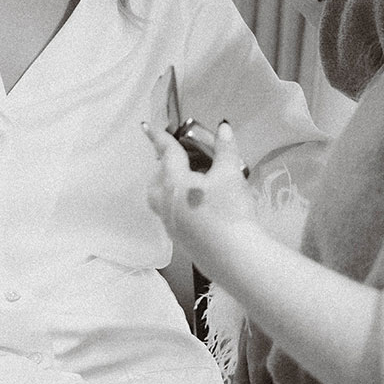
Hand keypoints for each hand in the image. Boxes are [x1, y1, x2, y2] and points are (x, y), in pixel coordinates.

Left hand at [146, 119, 255, 242]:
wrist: (235, 257)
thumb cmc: (230, 211)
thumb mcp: (231, 175)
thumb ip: (225, 149)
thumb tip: (223, 127)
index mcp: (174, 182)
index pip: (166, 153)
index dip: (159, 137)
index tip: (147, 127)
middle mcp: (165, 203)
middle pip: (156, 180)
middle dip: (163, 166)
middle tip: (177, 158)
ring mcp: (171, 225)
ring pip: (159, 200)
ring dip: (167, 187)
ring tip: (188, 182)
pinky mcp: (180, 241)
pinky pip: (170, 215)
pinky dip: (177, 204)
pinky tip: (197, 207)